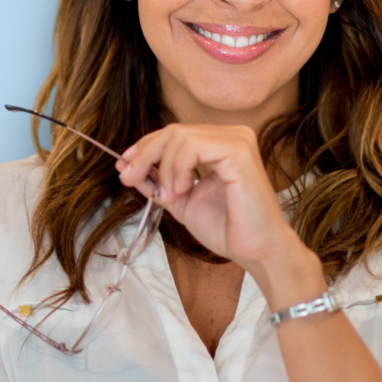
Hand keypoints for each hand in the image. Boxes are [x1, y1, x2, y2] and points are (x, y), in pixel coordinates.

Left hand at [115, 123, 304, 273]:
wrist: (256, 251)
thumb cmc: (229, 228)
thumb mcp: (181, 200)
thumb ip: (158, 181)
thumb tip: (126, 165)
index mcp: (221, 144)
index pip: (174, 134)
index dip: (145, 148)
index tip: (124, 167)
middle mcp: (232, 135)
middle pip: (173, 131)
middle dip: (144, 155)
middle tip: (129, 179)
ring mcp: (237, 140)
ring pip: (179, 136)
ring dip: (163, 167)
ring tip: (166, 197)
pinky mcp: (239, 151)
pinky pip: (193, 146)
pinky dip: (177, 168)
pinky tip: (179, 190)